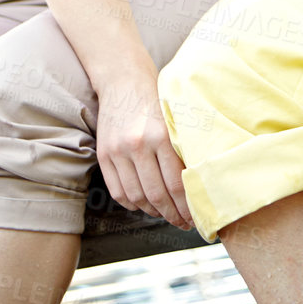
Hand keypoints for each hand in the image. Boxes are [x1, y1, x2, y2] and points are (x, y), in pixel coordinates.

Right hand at [95, 65, 193, 229]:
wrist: (124, 81)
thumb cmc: (158, 100)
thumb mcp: (176, 121)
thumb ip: (183, 150)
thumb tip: (198, 187)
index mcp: (162, 136)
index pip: (177, 184)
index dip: (187, 206)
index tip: (196, 217)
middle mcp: (139, 145)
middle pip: (157, 195)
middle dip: (173, 214)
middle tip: (184, 222)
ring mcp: (118, 151)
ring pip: (137, 197)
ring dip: (153, 212)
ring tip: (166, 214)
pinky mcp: (104, 155)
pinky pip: (118, 191)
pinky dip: (132, 203)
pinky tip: (145, 205)